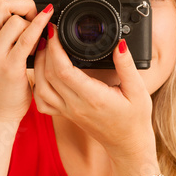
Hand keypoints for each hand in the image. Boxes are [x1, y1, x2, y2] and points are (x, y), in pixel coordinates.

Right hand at [0, 0, 53, 121]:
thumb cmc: (1, 78)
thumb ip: (4, 27)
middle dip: (24, 1)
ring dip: (33, 19)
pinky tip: (49, 24)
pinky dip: (39, 27)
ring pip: (13, 18)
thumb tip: (29, 4)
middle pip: (0, 1)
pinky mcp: (9, 67)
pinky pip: (26, 38)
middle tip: (37, 13)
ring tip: (40, 33)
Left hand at [33, 23, 155, 159]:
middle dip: (44, 50)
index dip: (55, 48)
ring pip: (41, 87)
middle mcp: (76, 105)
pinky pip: (43, 101)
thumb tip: (119, 44)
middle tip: (48, 32)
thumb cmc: (135, 119)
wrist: (128, 145)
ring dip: (38, 66)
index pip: (64, 70)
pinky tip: (43, 72)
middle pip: (48, 75)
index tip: (55, 31)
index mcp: (93, 97)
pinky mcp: (66, 114)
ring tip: (44, 47)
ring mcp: (68, 111)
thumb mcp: (138, 90)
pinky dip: (38, 85)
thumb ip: (127, 66)